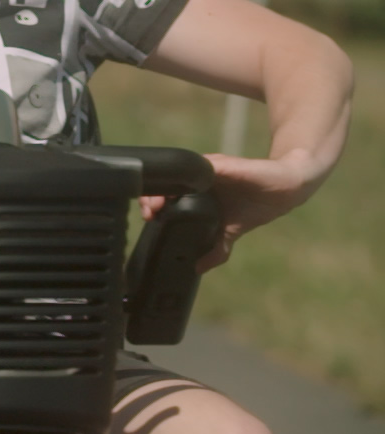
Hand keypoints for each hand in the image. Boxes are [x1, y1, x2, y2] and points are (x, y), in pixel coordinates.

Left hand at [140, 150, 325, 271]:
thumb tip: (198, 268)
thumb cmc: (258, 204)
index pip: (165, 196)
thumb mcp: (232, 230)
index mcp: (196, 193)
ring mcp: (208, 171)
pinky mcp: (222, 165)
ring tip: (158, 203)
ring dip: (164, 187)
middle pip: (164, 184)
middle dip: (151, 197)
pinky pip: (199, 167)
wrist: (286, 186)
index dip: (152, 205)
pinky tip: (181, 187)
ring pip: (177, 175)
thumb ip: (216, 248)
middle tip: (149, 213)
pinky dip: (188, 175)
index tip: (148, 218)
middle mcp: (198, 180)